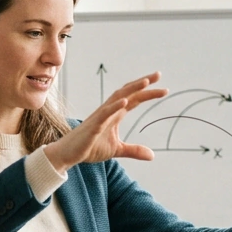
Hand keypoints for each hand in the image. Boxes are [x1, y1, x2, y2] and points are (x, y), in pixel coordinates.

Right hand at [43, 72, 167, 172]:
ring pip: (117, 98)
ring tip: (146, 82)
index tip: (164, 89)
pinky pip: (105, 114)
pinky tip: (126, 102)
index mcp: (115, 114)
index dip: (148, 93)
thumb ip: (134, 150)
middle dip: (143, 83)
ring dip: (132, 89)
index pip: (134, 99)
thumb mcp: (116, 150)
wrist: (68, 154)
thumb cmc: (89, 148)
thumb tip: (152, 156)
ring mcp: (100, 117)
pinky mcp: (93, 126)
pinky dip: (115, 106)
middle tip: (158, 75)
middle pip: (128, 92)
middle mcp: (109, 111)